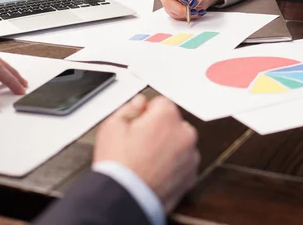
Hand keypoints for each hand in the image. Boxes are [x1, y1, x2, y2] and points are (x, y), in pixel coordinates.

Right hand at [95, 96, 199, 212]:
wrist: (125, 198)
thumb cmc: (118, 165)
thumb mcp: (111, 126)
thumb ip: (129, 108)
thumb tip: (139, 104)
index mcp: (167, 117)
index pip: (160, 104)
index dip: (146, 114)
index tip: (138, 125)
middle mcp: (185, 134)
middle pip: (172, 124)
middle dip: (159, 130)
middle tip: (140, 145)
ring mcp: (190, 156)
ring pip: (179, 144)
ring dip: (167, 148)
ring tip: (146, 161)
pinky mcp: (191, 176)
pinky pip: (182, 164)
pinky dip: (172, 166)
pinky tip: (154, 171)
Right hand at [159, 0, 221, 20]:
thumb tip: (192, 1)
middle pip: (166, 2)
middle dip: (181, 7)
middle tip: (192, 7)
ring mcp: (168, 3)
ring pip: (172, 11)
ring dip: (186, 12)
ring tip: (196, 8)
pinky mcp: (172, 12)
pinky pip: (177, 17)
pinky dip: (188, 16)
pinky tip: (194, 11)